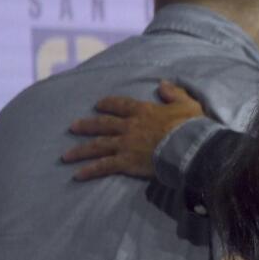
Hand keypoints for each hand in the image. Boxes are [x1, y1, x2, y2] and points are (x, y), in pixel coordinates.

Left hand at [62, 80, 204, 179]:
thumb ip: (174, 93)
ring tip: (66, 156)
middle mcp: (130, 126)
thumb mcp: (188, 103)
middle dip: (86, 126)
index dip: (108, 104)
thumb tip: (163, 83)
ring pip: (98, 145)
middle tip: (73, 127)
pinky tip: (77, 175)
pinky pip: (104, 166)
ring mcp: (125, 144)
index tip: (98, 105)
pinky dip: (90, 171)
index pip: (121, 105)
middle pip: (103, 125)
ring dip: (81, 150)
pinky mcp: (126, 162)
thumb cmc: (192, 126)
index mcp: (143, 111)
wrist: (189, 147)